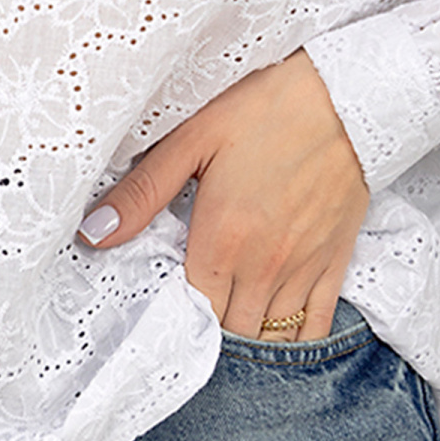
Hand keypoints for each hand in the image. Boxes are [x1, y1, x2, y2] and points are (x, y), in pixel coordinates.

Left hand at [74, 49, 370, 339]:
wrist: (348, 97)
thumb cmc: (266, 110)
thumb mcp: (192, 140)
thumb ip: (142, 193)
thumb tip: (92, 235)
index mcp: (222, 241)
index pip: (191, 311)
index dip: (176, 319)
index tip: (165, 313)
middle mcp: (264, 266)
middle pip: (230, 332)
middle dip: (209, 333)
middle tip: (193, 323)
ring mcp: (303, 269)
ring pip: (271, 337)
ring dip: (248, 341)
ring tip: (228, 333)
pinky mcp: (336, 261)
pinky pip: (316, 326)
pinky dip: (295, 343)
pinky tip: (278, 340)